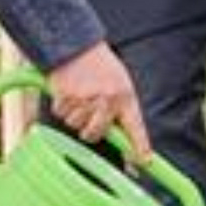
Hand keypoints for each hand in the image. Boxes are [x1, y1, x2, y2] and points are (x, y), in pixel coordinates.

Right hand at [44, 43, 149, 158]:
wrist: (76, 43)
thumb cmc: (100, 65)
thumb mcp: (119, 83)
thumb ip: (120, 106)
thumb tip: (118, 134)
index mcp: (125, 96)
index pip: (135, 127)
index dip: (140, 146)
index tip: (144, 162)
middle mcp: (107, 100)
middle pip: (94, 134)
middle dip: (88, 130)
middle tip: (88, 116)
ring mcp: (86, 100)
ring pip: (75, 125)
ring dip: (73, 114)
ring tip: (78, 94)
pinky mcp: (67, 97)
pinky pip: (61, 114)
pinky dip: (61, 106)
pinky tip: (67, 90)